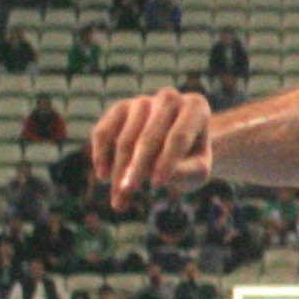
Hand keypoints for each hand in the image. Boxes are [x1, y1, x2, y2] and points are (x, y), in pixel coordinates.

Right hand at [89, 90, 213, 206]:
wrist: (179, 144)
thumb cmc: (191, 159)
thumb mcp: (198, 170)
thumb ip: (186, 172)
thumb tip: (164, 176)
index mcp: (196, 108)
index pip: (178, 138)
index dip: (166, 162)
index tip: (157, 185)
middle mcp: (169, 98)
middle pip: (148, 138)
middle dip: (136, 168)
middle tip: (127, 192)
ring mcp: (143, 101)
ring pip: (125, 139)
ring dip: (118, 172)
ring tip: (119, 200)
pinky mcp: (120, 108)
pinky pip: (104, 132)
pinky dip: (101, 155)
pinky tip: (103, 177)